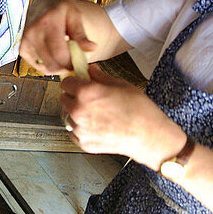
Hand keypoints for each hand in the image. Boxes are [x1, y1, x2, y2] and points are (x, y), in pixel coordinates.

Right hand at [20, 0, 97, 75]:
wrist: (43, 3)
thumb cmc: (60, 9)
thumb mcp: (74, 16)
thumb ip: (81, 34)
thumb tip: (92, 48)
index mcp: (47, 23)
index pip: (60, 54)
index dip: (71, 62)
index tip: (79, 60)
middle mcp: (32, 32)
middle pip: (52, 63)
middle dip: (66, 66)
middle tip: (73, 60)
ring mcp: (25, 41)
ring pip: (45, 67)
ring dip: (57, 66)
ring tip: (64, 56)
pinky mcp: (21, 48)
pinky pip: (37, 66)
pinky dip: (47, 65)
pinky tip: (53, 56)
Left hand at [61, 66, 185, 168]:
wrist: (148, 136)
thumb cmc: (139, 110)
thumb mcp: (120, 84)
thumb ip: (100, 76)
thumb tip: (91, 70)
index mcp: (86, 93)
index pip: (66, 83)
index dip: (73, 82)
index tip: (78, 83)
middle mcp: (78, 111)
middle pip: (64, 99)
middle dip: (73, 97)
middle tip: (89, 98)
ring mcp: (80, 129)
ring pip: (68, 117)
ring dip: (76, 114)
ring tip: (96, 114)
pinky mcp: (84, 143)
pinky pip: (74, 133)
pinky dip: (81, 129)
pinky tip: (97, 126)